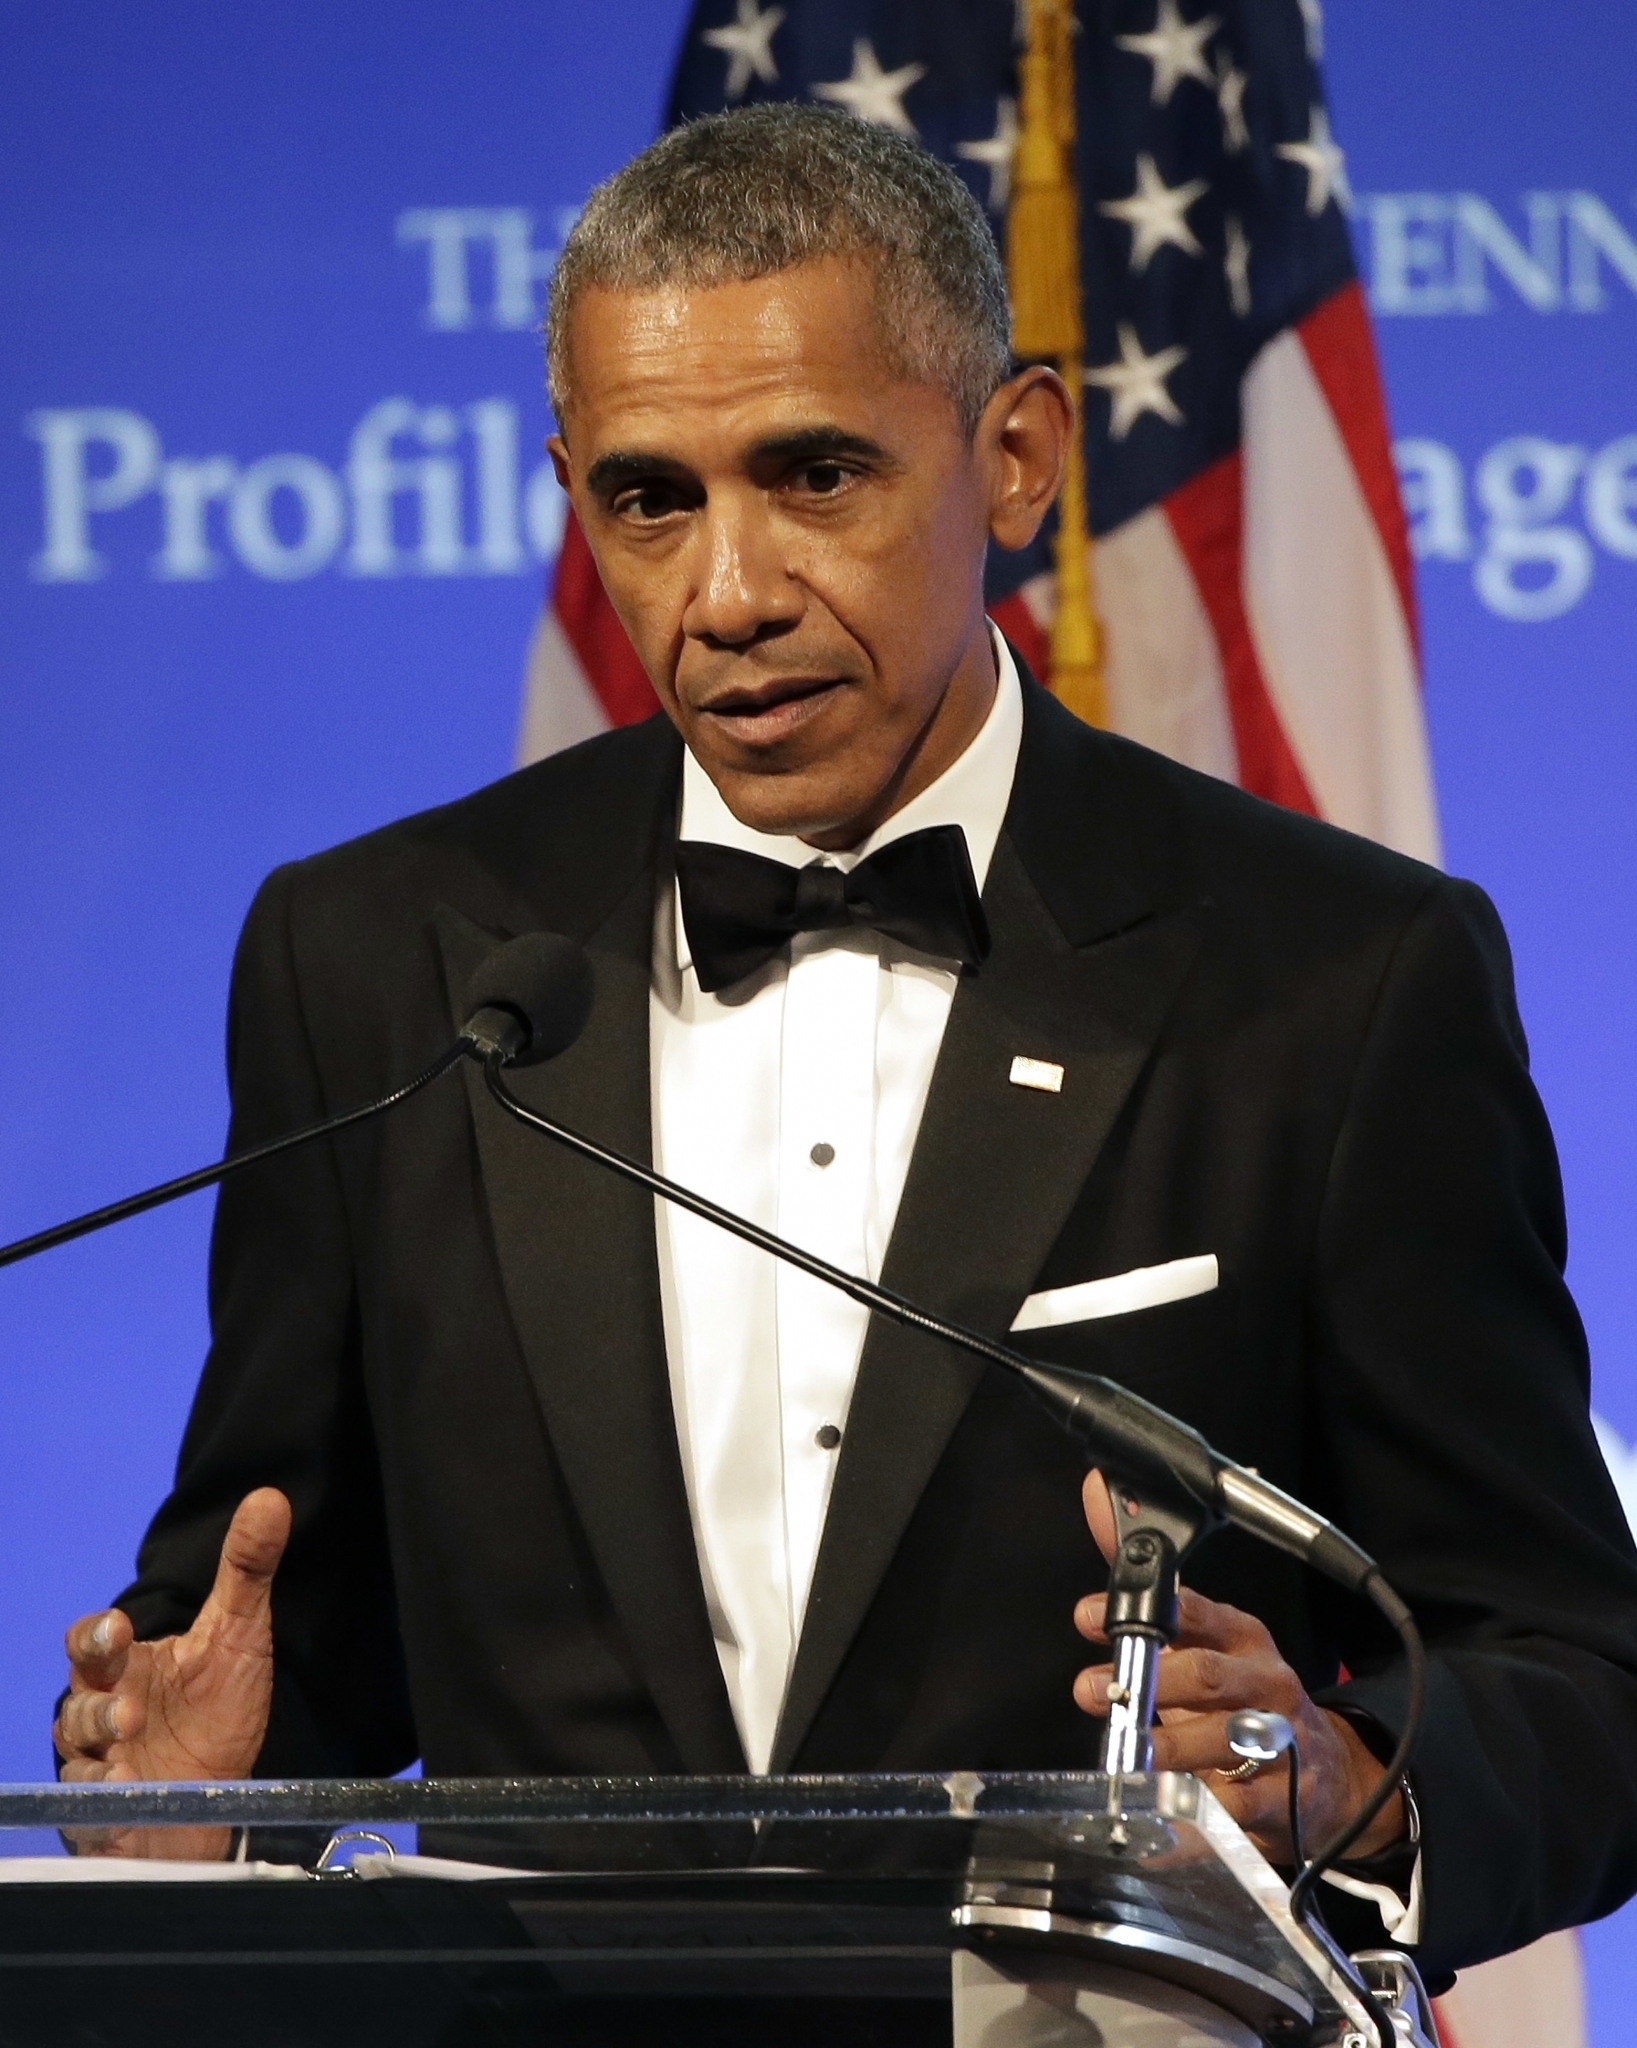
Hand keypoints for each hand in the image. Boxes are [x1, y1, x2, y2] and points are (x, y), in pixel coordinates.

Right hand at [54, 1488, 290, 1859]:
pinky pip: (89, 1803)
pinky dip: (104, 1796)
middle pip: (78, 1697)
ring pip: (78, 1749)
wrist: (223, 1784)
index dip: (96, 1634)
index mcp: (126, 1665)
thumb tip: (270, 1498)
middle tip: (130, 1707)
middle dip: (96, 1701)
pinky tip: (128, 1791)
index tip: (119, 1628)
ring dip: (100, 1747)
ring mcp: (101, 1759)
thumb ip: (247, 1569)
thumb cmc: (220, 1704)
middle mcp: (105, 1708)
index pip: (91, 1641)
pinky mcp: (104, 1808)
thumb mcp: (240, 1633)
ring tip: (132, 1747)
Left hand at [1073, 1471, 1404, 1865]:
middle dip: (1146, 1683)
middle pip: (1206, 1677)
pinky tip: (1151, 1824)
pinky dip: (1186, 1824)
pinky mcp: (1283, 1803)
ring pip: (1221, 1743)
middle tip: (1094, 1691)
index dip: (1140, 1613)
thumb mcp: (1207, 1644)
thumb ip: (1149, 1594)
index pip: (1196, 1614)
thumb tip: (1099, 1501)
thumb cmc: (1245, 1701)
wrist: (1329, 1776)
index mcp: (1245, 1639)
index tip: (1088, 1618)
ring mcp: (1280, 1745)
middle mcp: (1266, 1685)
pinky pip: (1229, 1814)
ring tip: (1126, 1757)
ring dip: (1167, 1750)